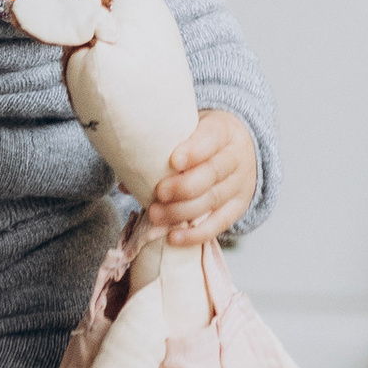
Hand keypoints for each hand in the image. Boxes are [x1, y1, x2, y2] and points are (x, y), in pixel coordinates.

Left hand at [141, 108, 257, 247]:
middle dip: (184, 186)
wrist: (240, 149)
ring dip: (183, 211)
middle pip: (213, 173)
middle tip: (160, 193)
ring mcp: (240, 185)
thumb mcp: (191, 130)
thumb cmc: (205, 140)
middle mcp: (236, 158)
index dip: (194, 151)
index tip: (173, 161)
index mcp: (224, 131)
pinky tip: (174, 237)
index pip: (212, 138)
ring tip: (156, 216)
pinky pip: (220, 224)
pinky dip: (196, 234)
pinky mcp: (238, 207)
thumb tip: (127, 180)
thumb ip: (163, 148)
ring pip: (213, 200)